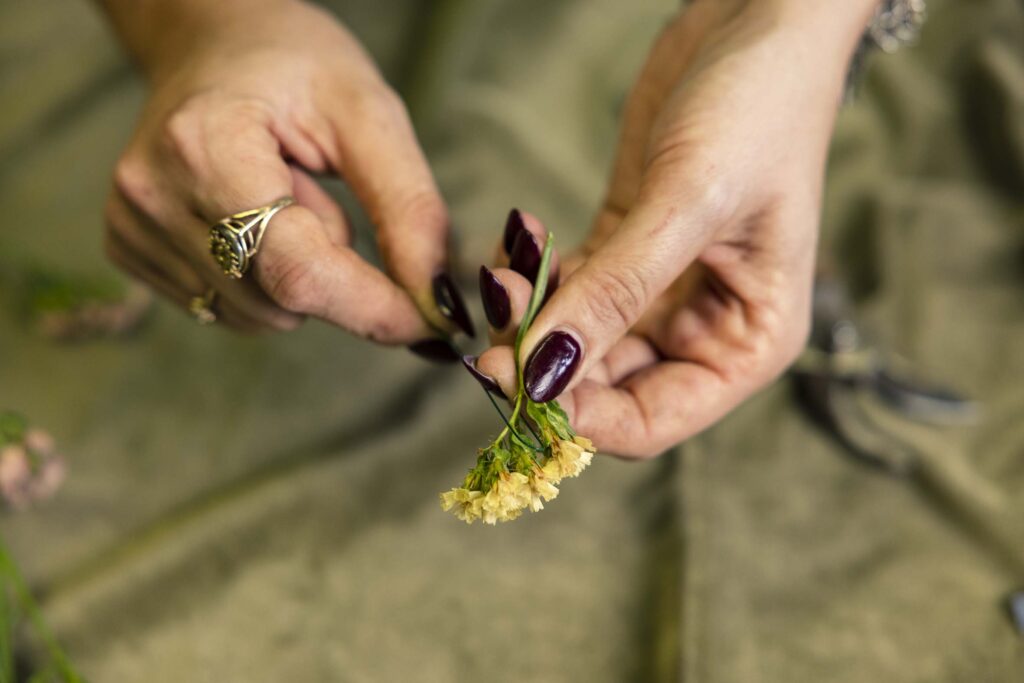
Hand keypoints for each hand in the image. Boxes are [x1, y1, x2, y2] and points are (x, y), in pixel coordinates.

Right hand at [102, 0, 471, 343]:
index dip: (371, 307)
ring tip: (285, 197)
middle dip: (336, 273)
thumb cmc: (295, 65)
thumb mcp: (369, 114)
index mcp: (206, 146)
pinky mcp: (129, 249)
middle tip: (323, 193)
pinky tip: (255, 218)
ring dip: (301, 274)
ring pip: (261, 315)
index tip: (427, 319)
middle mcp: (154, 196)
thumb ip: (408, 208)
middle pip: (282, 300)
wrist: (214, 43)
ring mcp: (131, 227)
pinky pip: (230, 310)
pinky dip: (266, 280)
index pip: (298, 270)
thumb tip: (432, 300)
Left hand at [474, 0, 875, 456]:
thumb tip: (543, 375)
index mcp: (747, 344)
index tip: (516, 388)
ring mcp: (663, 291)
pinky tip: (514, 245)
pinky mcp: (627, 248)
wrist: (759, 18)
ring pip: (578, 338)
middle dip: (544, 365)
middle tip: (488, 341)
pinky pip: (569, 286)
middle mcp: (705, 330)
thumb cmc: (759, 110)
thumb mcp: (688, 205)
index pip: (652, 421)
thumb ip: (615, 295)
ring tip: (500, 276)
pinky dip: (535, 276)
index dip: (581, 418)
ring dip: (532, 319)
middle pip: (606, 386)